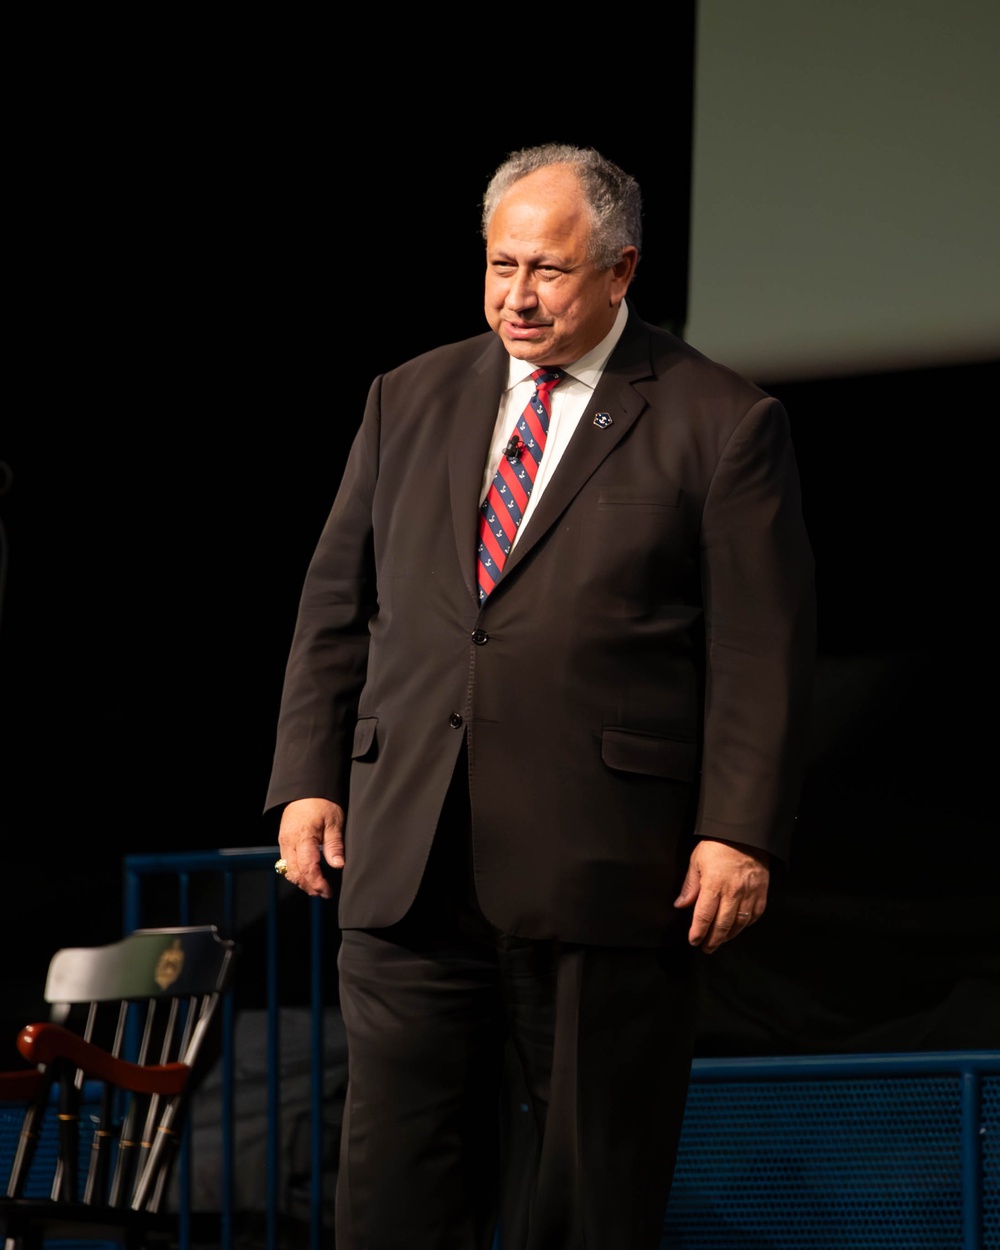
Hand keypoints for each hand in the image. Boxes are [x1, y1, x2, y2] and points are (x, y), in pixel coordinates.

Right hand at [277, 798, 345, 898]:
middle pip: (295, 873)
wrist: (305, 789)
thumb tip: (338, 865)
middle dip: (309, 886)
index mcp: (303, 837)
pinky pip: (286, 862)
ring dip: (302, 882)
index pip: (308, 868)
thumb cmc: (322, 802)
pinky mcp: (283, 841)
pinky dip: (296, 872)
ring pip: (288, 870)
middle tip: (325, 893)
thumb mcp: (334, 821)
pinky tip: (308, 875)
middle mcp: (289, 842)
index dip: (317, 883)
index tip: (328, 891)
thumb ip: (334, 844)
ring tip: (317, 888)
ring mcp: (284, 842)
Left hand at [673, 839, 769, 953]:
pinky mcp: (761, 893)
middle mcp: (733, 893)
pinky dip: (745, 925)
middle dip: (712, 940)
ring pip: (739, 924)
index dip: (698, 932)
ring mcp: (749, 894)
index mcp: (714, 884)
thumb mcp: (697, 861)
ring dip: (728, 936)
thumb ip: (690, 885)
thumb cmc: (718, 845)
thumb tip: (680, 905)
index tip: (693, 941)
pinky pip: (754, 916)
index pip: (704, 916)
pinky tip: (738, 928)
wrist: (746, 834)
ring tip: (719, 941)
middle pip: (722, 925)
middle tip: (706, 948)